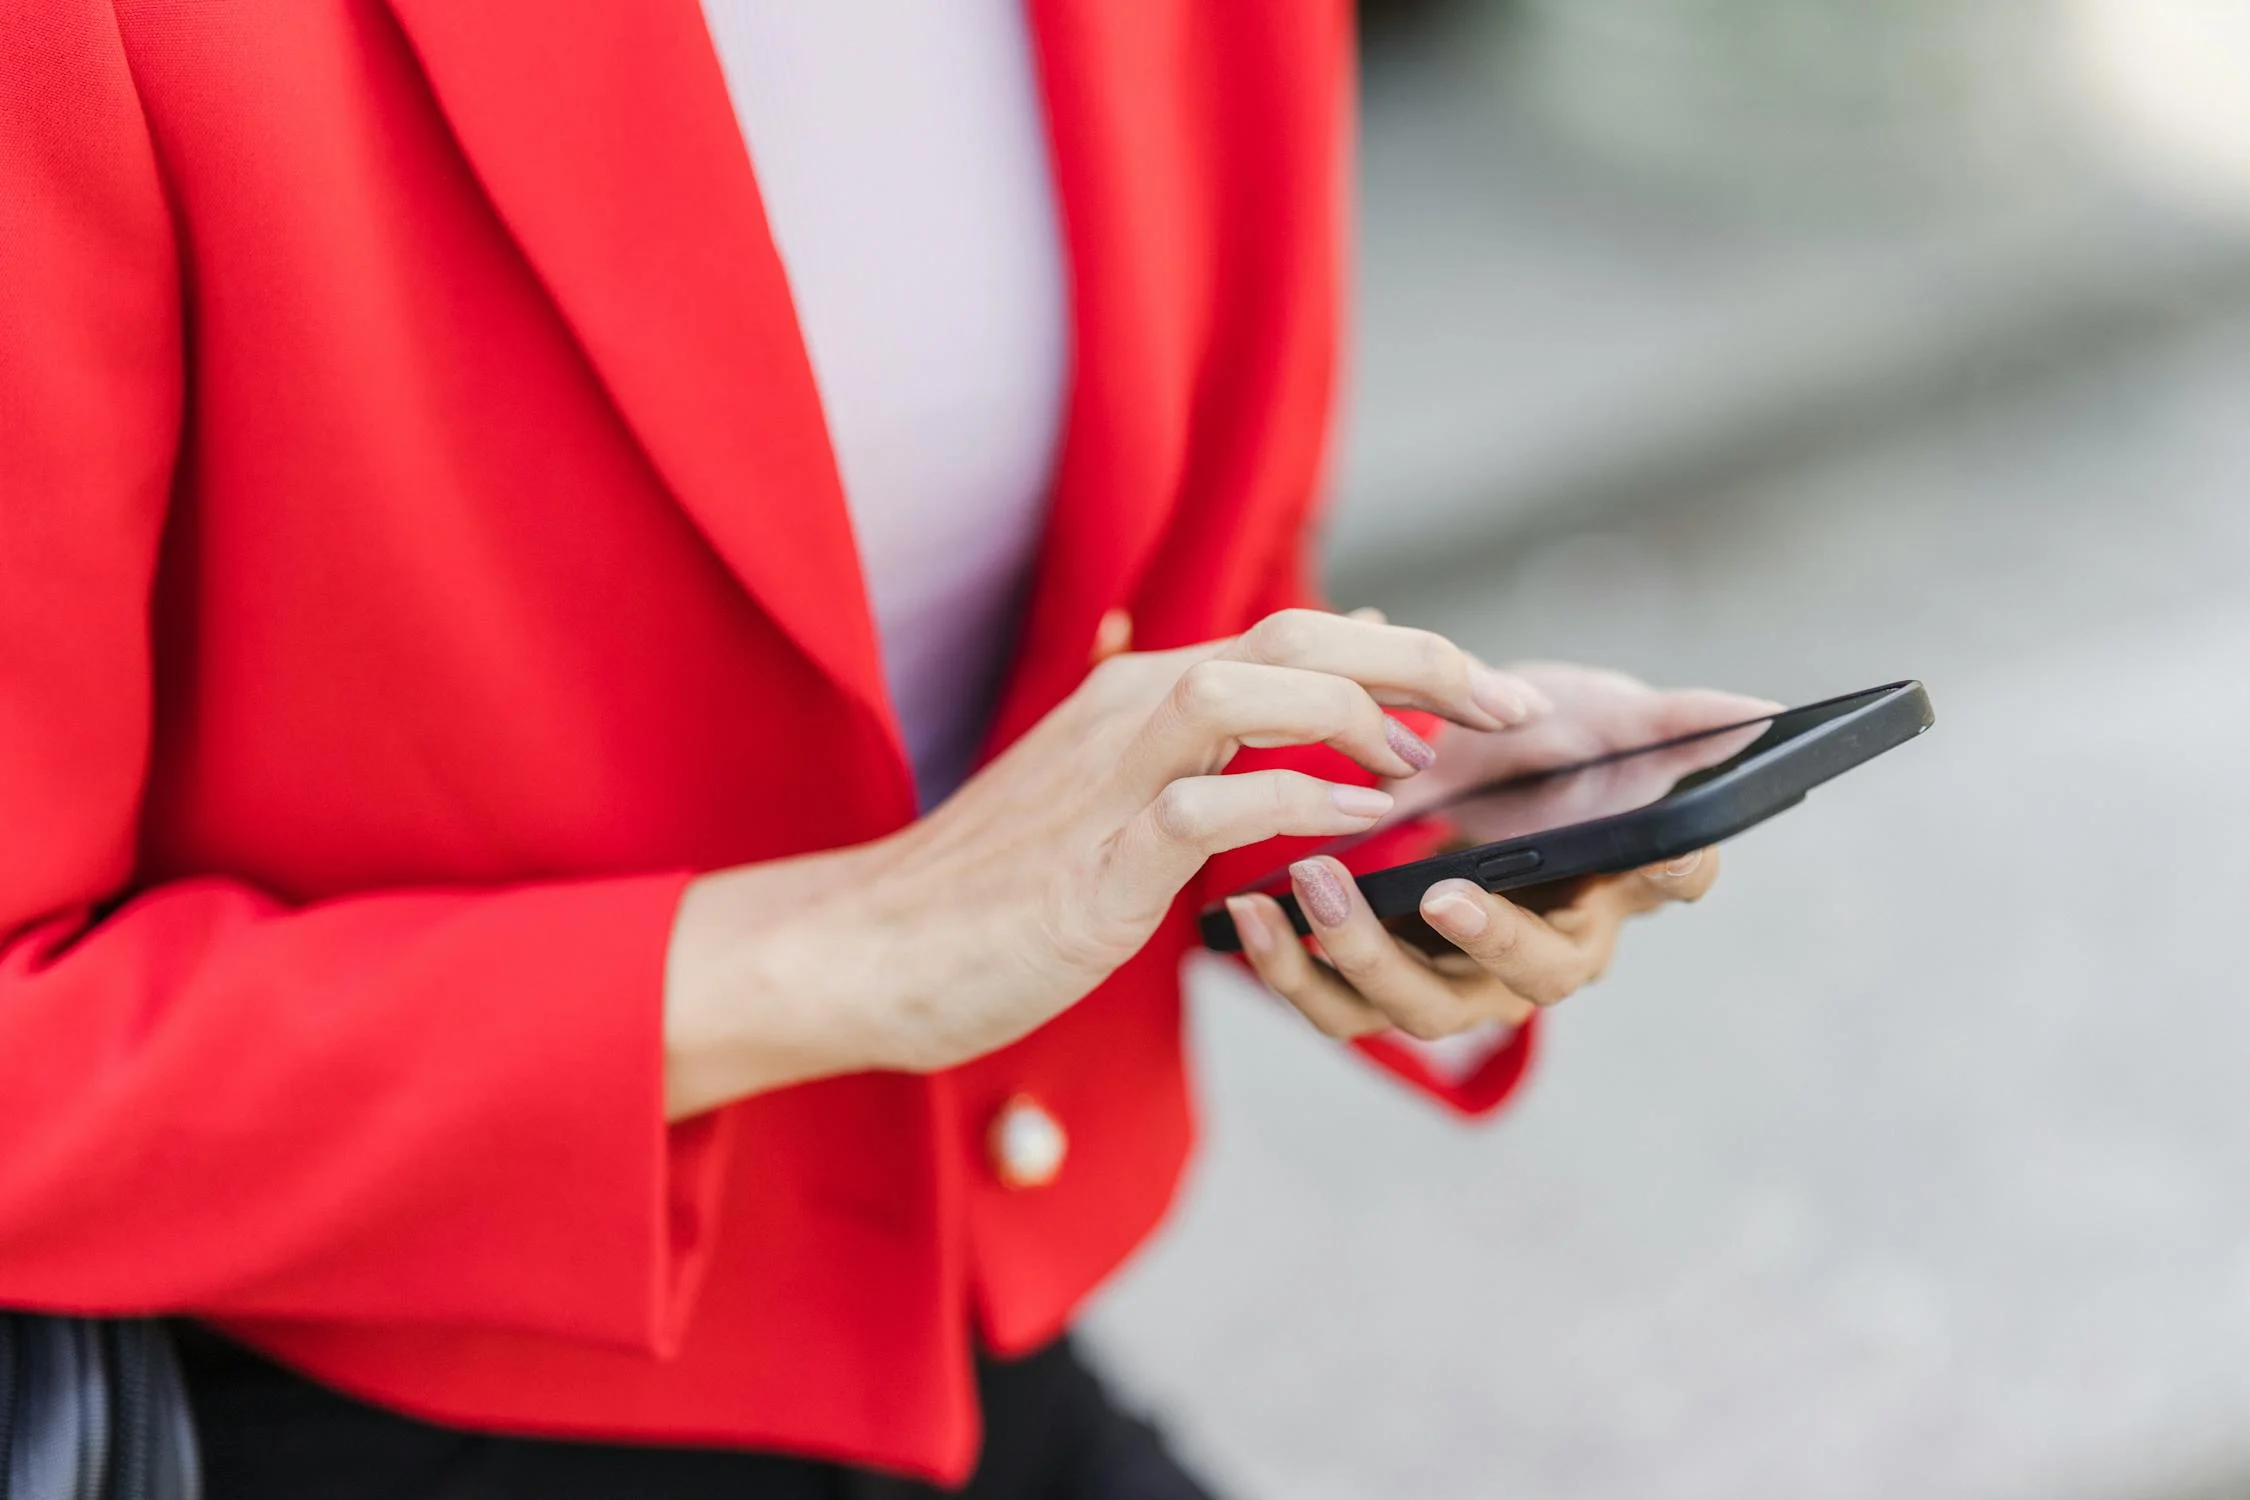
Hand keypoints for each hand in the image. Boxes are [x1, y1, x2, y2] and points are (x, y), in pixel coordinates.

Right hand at [661, 611, 1549, 1116]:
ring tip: (1430, 764)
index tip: (1489, 697)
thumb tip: (1306, 712)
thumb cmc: (1000, 884)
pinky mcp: (1100, 856)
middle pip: (1296, 636)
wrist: (875, 945)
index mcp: (1140, 692)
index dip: (1406, 654)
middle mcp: (1129, 706)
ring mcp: (1110, 774)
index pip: (1297, 634)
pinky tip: (1360, 828)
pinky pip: (1215, 801)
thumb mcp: (1110, 796)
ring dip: (1359, 715)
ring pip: (1252, 685)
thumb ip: (1203, 751)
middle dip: (1419, 662)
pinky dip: (1298, 804)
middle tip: (1513, 711)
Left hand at [1225, 663, 1778, 1042]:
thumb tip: (1766, 711)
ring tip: (1297, 885)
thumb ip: (1677, 724)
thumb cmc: (1556, 748)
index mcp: (1599, 907)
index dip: (1529, 922)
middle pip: (1491, 992)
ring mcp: (1450, 980)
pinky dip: (1286, 965)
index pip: (1581, 937)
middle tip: (1388, 886)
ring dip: (1347, 957)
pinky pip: (1333, 1004)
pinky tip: (1244, 910)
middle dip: (1432, 947)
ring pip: (1402, 1012)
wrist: (1469, 759)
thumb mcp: (1610, 719)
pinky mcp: (1376, 981)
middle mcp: (1528, 962)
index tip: (1461, 883)